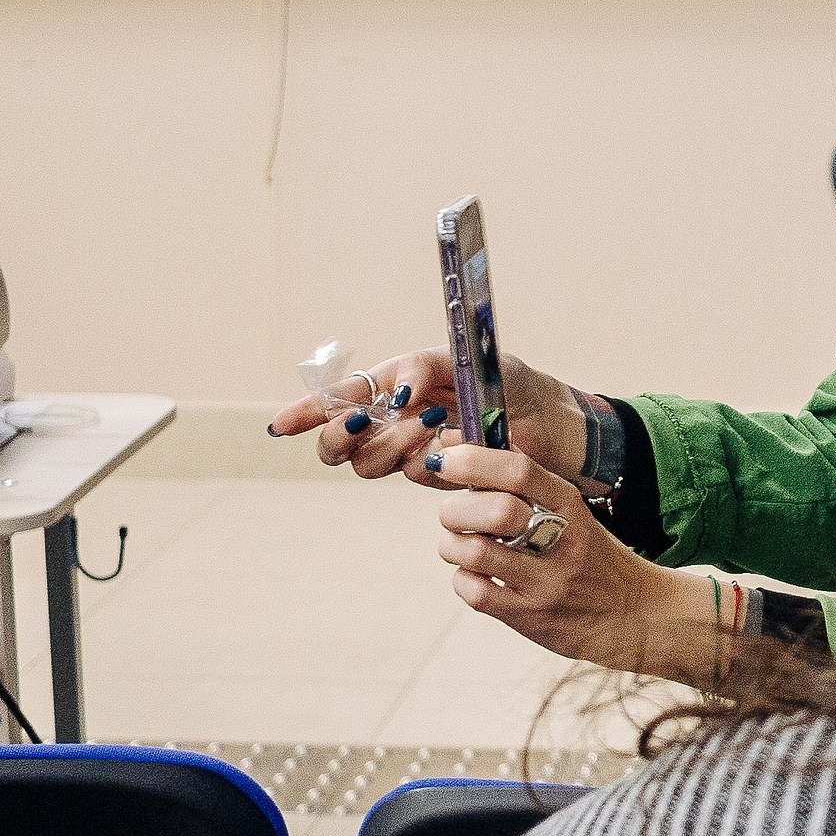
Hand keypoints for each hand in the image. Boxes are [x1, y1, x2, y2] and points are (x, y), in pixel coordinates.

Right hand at [267, 347, 588, 488]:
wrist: (554, 425)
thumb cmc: (512, 382)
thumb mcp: (470, 360)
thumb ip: (424, 365)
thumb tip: (393, 392)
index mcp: (398, 382)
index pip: (341, 397)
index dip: (307, 412)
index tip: (281, 426)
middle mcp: (398, 420)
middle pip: (341, 441)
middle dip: (342, 434)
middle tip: (367, 422)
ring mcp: (415, 450)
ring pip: (369, 463)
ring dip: (389, 444)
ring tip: (429, 424)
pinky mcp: (437, 475)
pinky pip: (410, 474)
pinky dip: (421, 458)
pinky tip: (449, 443)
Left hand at [430, 442, 733, 682]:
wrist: (635, 615)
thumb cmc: (591, 556)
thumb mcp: (571, 513)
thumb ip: (525, 485)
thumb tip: (460, 447)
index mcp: (571, 506)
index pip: (520, 470)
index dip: (474, 460)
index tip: (447, 461)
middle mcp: (563, 541)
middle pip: (495, 511)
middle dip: (455, 508)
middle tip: (452, 513)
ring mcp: (547, 582)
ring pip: (476, 553)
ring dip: (452, 545)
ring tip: (459, 544)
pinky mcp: (531, 617)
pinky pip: (475, 593)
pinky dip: (462, 579)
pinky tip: (475, 576)